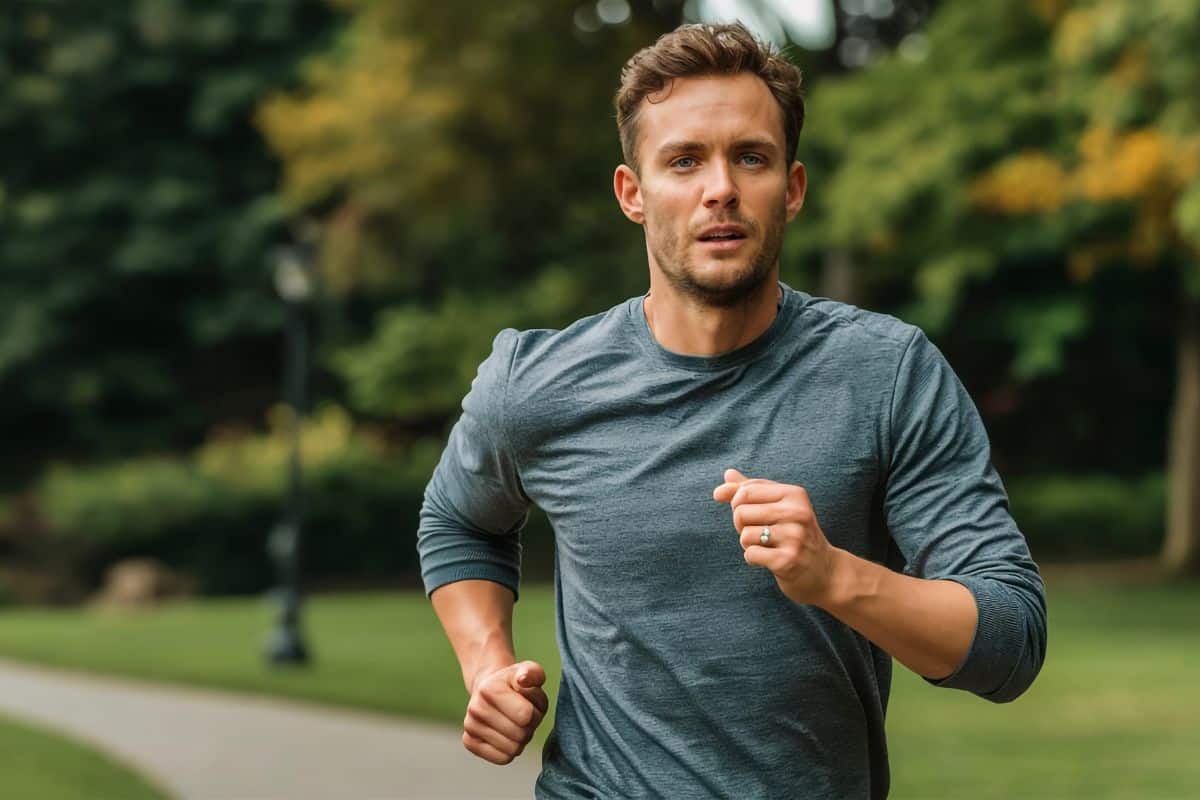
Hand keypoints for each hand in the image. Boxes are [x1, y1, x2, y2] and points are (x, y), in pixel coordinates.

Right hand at [462, 660, 548, 764]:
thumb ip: (534, 673)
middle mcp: (475, 708)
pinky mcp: (470, 742)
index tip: (529, 703)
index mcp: (489, 689)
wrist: (489, 688)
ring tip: (516, 723)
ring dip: (522, 738)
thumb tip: (522, 680)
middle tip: (525, 715)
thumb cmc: (515, 682)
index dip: (535, 711)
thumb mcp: (529, 671)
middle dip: (530, 726)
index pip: (526, 716)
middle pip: (521, 735)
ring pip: (514, 749)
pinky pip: (503, 758)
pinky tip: (507, 734)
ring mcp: (470, 726)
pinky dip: (511, 750)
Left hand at [713, 468, 840, 606]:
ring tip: (768, 546)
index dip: (738, 504)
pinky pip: (750, 554)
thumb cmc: (795, 534)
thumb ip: (752, 489)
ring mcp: (794, 537)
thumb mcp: (778, 506)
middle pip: (741, 512)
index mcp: (794, 494)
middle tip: (761, 533)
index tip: (752, 515)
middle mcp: (797, 513)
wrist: (825, 572)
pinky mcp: (788, 560)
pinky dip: (753, 559)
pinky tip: (770, 560)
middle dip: (741, 525)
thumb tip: (727, 474)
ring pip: (744, 534)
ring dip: (749, 544)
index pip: (746, 491)